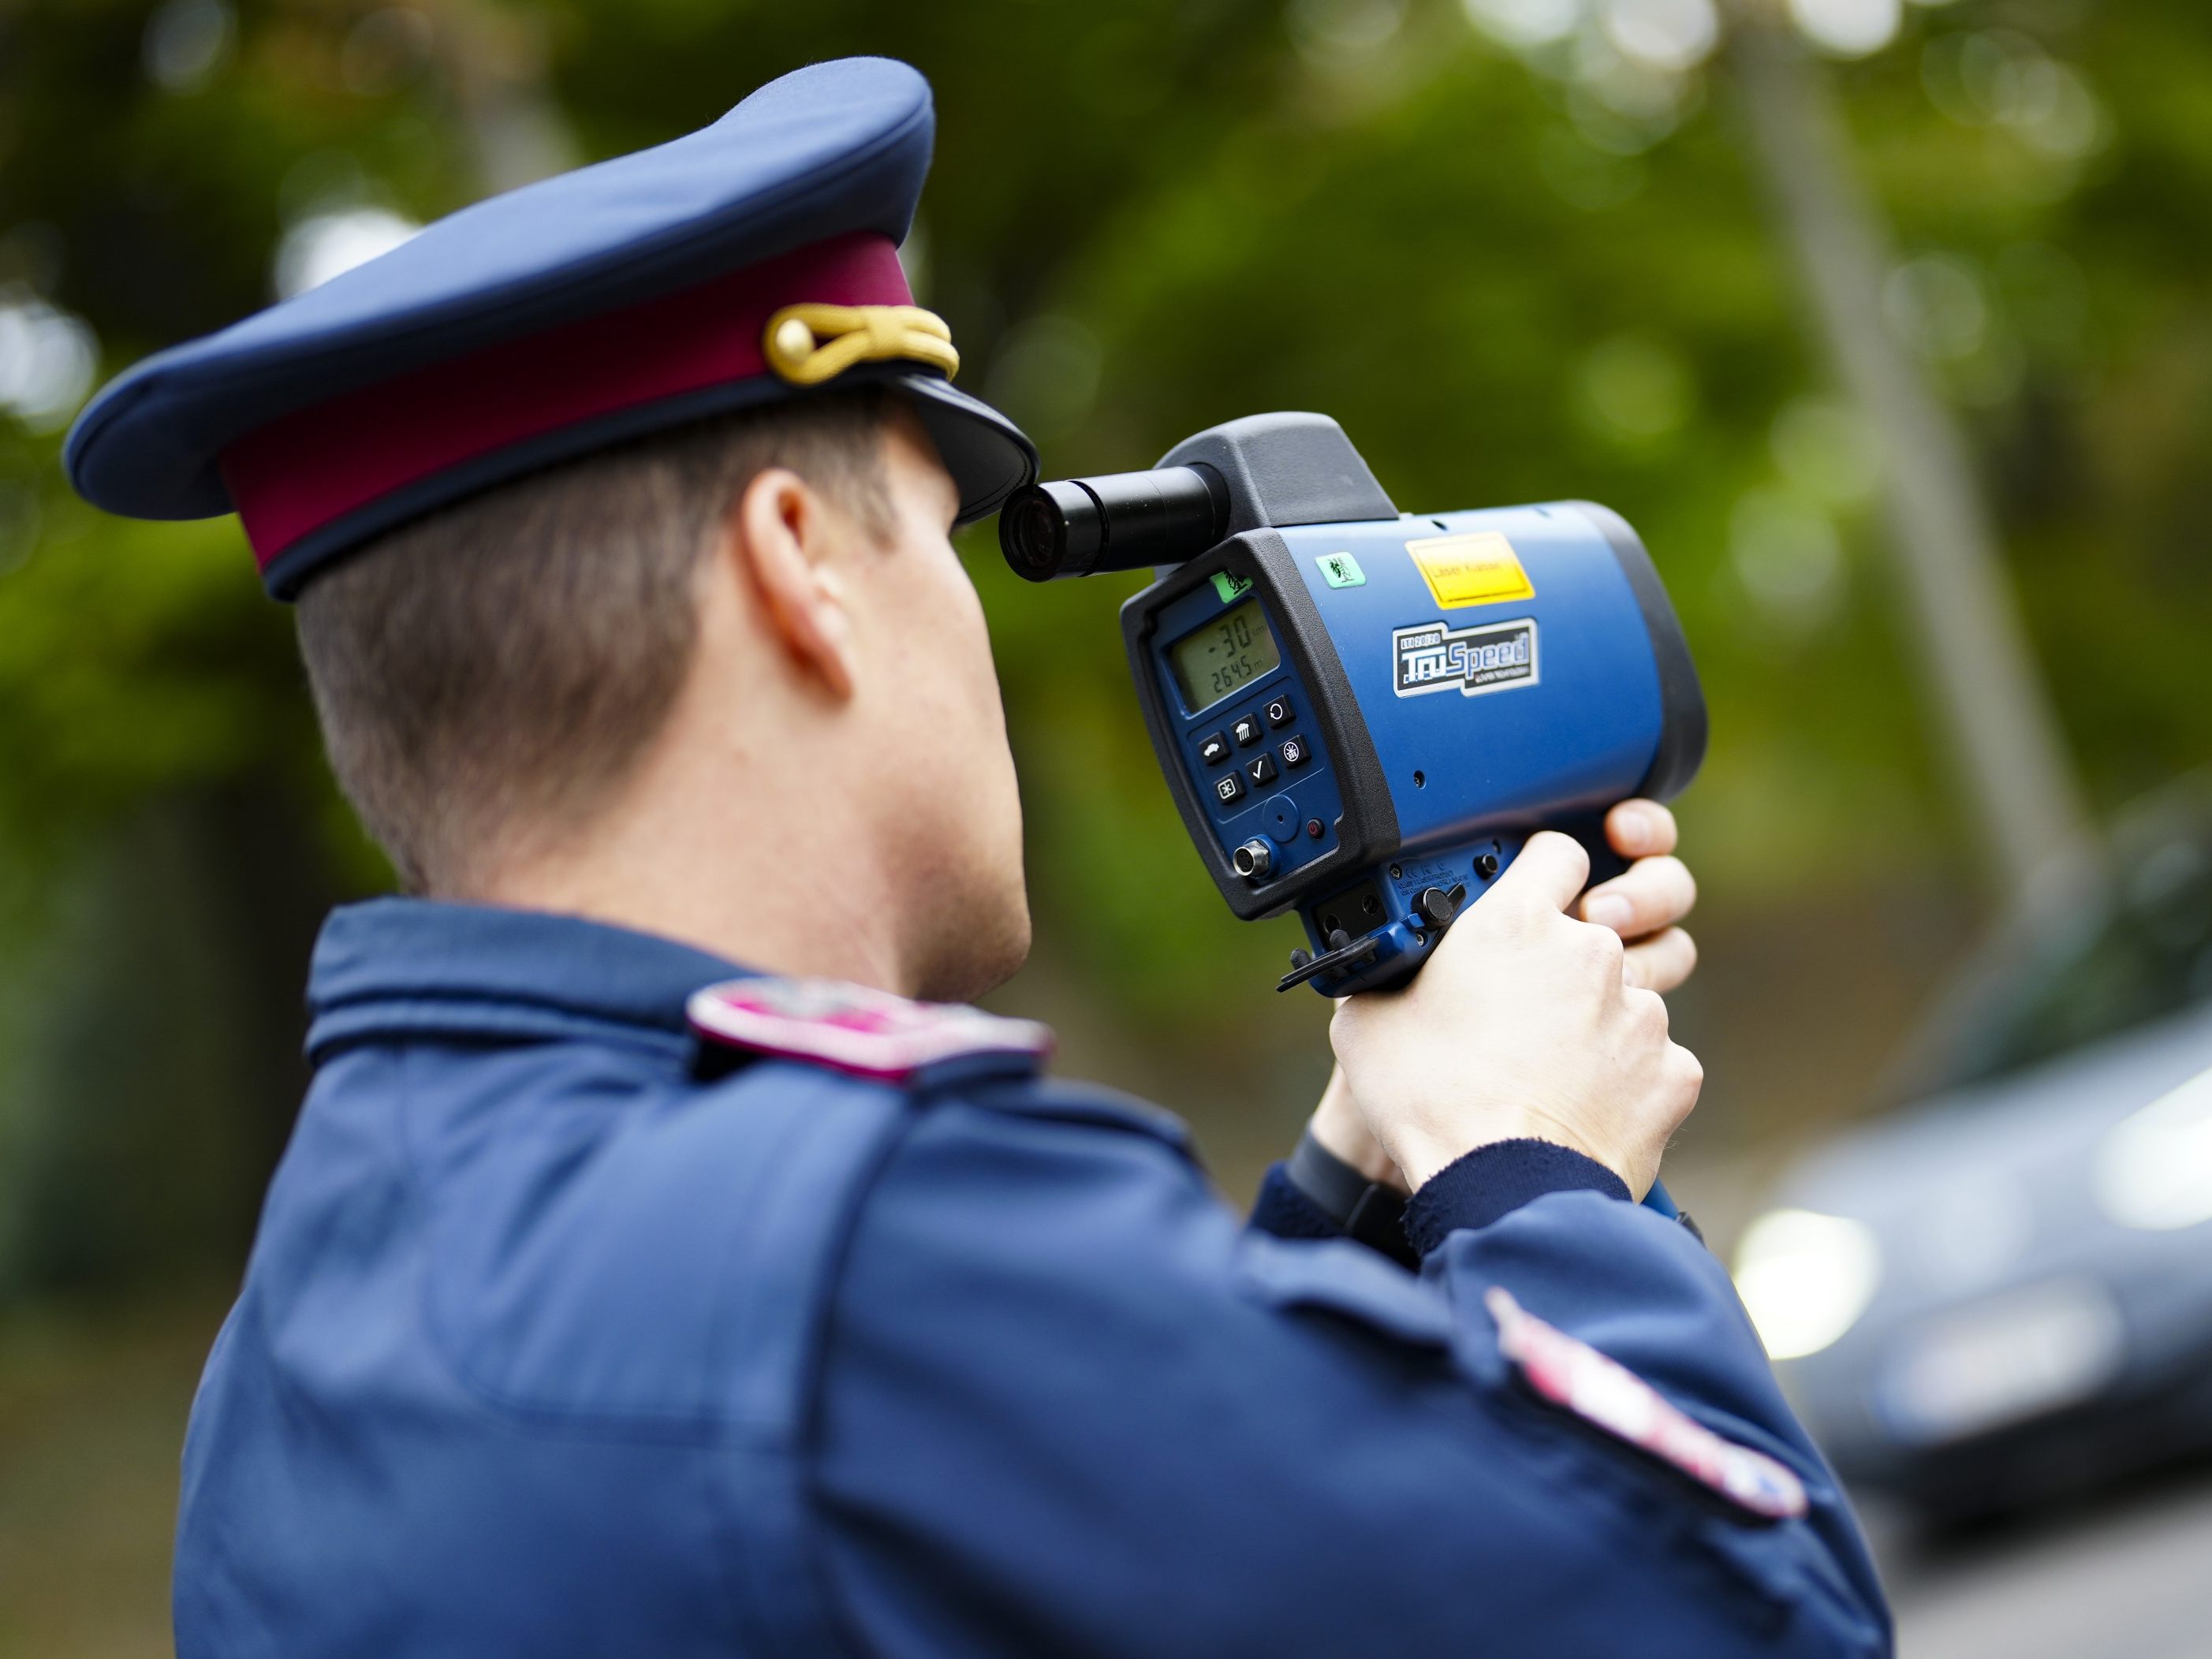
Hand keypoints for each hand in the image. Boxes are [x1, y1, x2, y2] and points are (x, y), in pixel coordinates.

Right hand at [1327, 829, 1702, 1196]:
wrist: (1499, 1187)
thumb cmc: (1429, 1101)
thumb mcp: (1369, 1018)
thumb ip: (1393, 972)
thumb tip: (1381, 971)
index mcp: (1516, 922)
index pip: (1558, 852)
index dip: (1546, 871)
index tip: (1535, 893)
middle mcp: (1591, 952)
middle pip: (1598, 930)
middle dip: (1570, 960)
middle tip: (1531, 1003)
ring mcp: (1641, 1012)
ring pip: (1628, 999)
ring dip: (1598, 1023)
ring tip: (1550, 1072)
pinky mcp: (1672, 1071)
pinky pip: (1656, 1062)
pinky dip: (1629, 1081)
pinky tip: (1585, 1108)